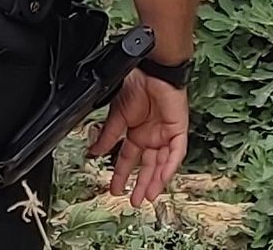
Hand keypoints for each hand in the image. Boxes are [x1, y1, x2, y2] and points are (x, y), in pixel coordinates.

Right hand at [88, 69, 188, 206]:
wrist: (150, 71)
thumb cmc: (135, 85)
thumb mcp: (117, 116)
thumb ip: (108, 136)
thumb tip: (94, 151)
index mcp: (136, 133)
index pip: (129, 159)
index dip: (122, 174)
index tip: (115, 188)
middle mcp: (151, 136)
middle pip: (147, 166)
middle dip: (141, 184)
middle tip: (134, 201)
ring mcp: (166, 133)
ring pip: (162, 163)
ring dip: (156, 180)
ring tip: (148, 196)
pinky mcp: (179, 129)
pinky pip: (177, 152)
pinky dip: (170, 166)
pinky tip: (162, 178)